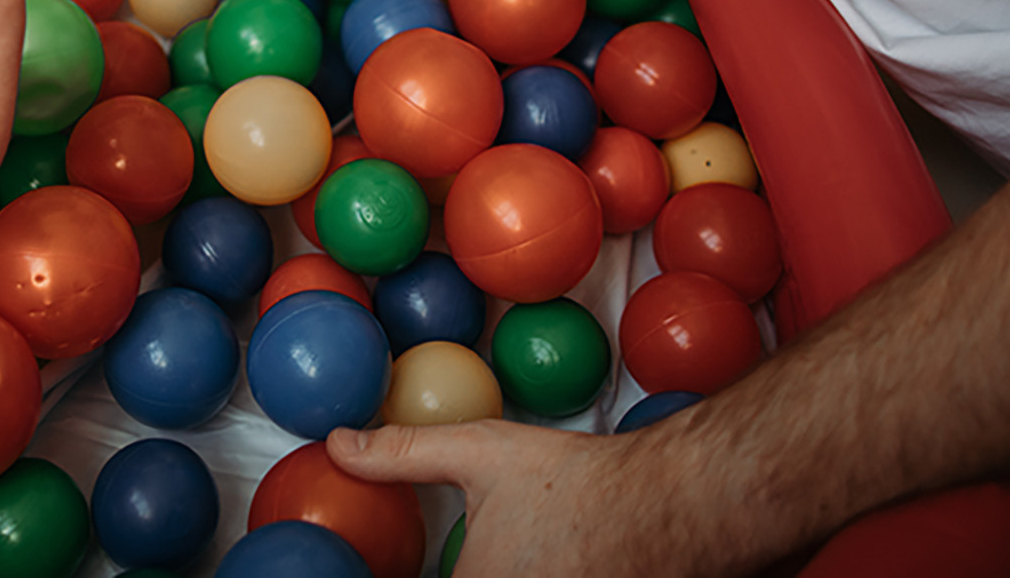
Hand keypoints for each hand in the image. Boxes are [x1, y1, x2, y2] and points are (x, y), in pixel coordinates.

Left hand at [326, 420, 664, 577]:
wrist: (669, 507)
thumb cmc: (579, 482)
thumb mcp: (479, 451)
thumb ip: (402, 453)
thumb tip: (340, 445)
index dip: (393, 573)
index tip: (384, 558)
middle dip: (447, 568)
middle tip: (452, 547)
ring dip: (480, 571)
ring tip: (491, 550)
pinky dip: (512, 575)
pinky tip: (527, 558)